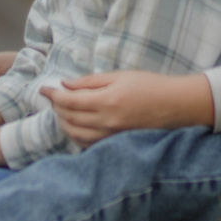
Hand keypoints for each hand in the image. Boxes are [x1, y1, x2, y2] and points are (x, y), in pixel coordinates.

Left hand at [43, 71, 213, 145]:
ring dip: (63, 123)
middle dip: (56, 108)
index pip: (69, 101)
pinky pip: (88, 144)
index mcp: (107, 101)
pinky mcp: (116, 144)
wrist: (176, 106)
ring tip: (61, 112)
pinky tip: (75, 127)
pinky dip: (76, 136)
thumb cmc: (150, 85)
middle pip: (69, 118)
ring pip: (75, 134)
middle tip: (52, 97)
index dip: (53, 95)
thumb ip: (91, 82)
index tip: (43, 89)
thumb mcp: (120, 76)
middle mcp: (106, 122)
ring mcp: (111, 136)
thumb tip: (66, 85)